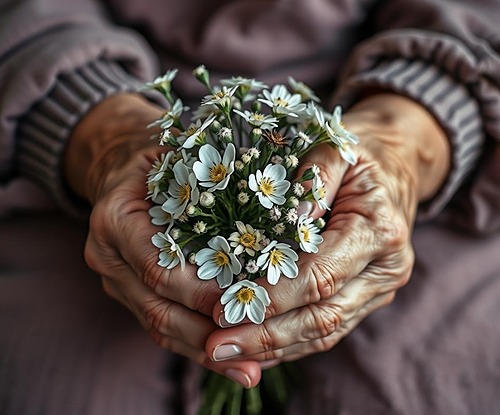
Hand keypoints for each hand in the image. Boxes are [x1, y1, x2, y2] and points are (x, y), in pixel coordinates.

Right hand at [65, 93, 261, 386]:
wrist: (119, 168)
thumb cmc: (158, 159)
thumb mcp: (177, 157)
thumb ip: (209, 182)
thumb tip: (281, 208)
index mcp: (116, 219)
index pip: (159, 267)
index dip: (200, 291)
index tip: (245, 302)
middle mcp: (108, 256)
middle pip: (157, 307)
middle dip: (207, 334)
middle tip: (254, 355)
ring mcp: (116, 279)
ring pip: (159, 326)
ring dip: (205, 351)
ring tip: (249, 370)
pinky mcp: (130, 293)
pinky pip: (161, 326)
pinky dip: (195, 345)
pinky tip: (230, 360)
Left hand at [205, 94, 449, 371]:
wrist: (395, 171)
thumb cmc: (360, 159)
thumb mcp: (337, 151)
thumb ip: (313, 181)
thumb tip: (286, 222)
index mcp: (379, 232)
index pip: (319, 275)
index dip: (273, 297)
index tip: (228, 308)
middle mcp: (385, 270)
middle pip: (322, 316)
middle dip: (267, 335)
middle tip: (217, 346)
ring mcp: (378, 290)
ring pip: (324, 332)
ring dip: (275, 347)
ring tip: (226, 353)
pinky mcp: (366, 298)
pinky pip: (327, 329)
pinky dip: (291, 343)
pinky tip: (256, 350)